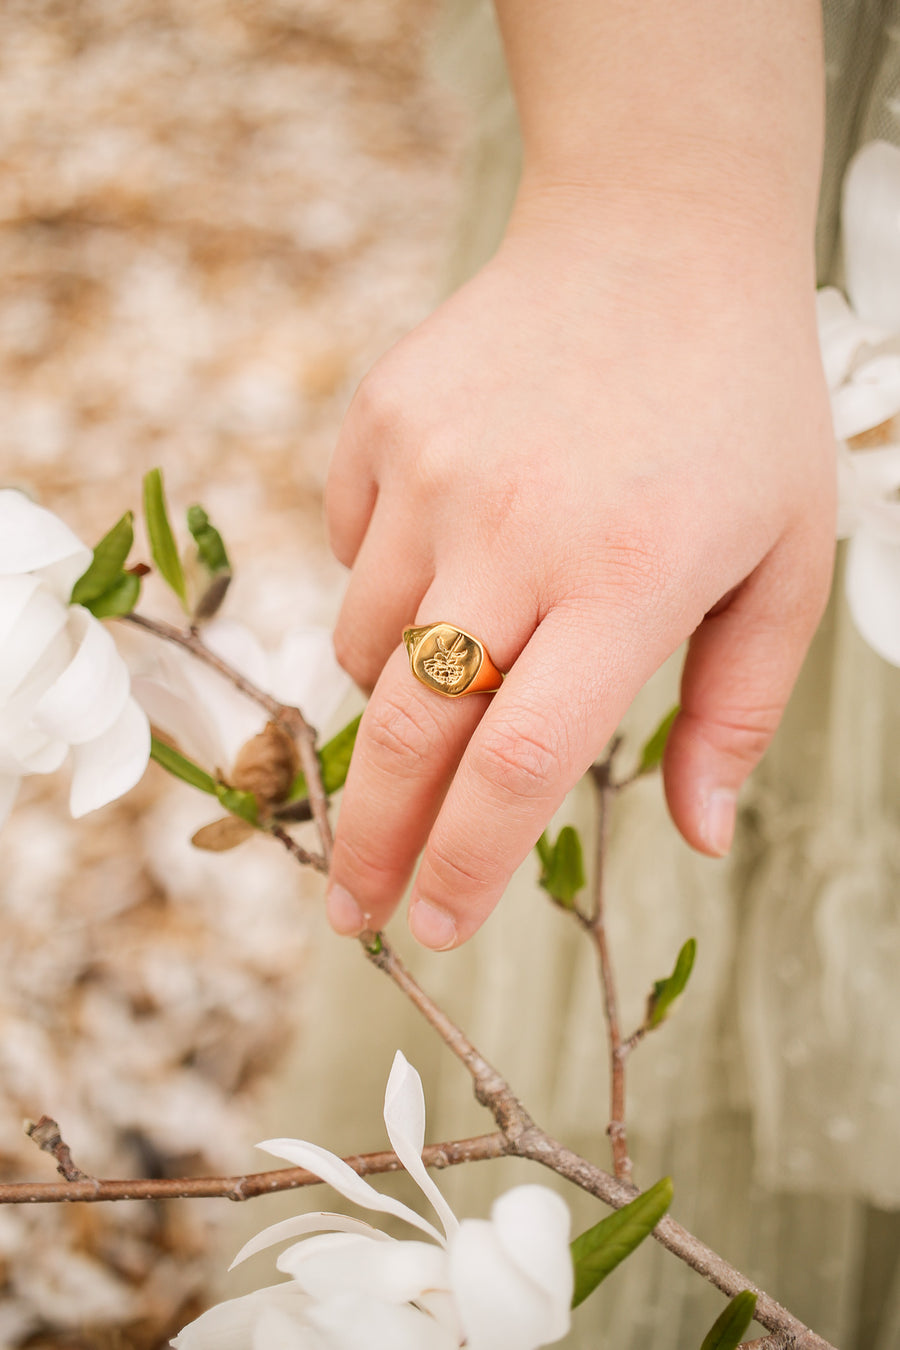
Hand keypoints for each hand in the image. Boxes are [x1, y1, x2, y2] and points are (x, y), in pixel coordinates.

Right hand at [324, 202, 834, 948]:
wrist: (658, 233)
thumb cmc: (741, 409)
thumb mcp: (783, 559)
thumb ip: (739, 710)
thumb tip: (697, 837)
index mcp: (631, 576)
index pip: (520, 762)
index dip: (468, 863)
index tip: (436, 928)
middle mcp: (515, 528)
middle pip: (408, 730)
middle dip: (372, 841)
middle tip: (352, 909)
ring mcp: (433, 467)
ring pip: (367, 646)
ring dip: (397, 693)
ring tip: (463, 656)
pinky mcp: (383, 420)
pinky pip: (352, 551)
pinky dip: (388, 585)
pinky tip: (456, 539)